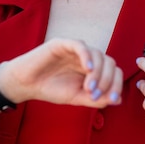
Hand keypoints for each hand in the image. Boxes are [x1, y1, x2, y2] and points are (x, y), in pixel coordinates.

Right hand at [0, 38, 123, 107]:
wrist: (26, 85)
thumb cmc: (51, 89)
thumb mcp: (77, 98)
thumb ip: (96, 98)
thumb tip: (117, 100)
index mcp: (93, 69)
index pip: (113, 71)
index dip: (117, 84)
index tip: (113, 99)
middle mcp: (87, 57)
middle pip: (109, 62)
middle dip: (107, 80)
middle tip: (95, 95)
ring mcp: (76, 49)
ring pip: (98, 54)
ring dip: (97, 74)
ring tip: (88, 89)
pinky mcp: (63, 43)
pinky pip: (80, 46)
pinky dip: (87, 57)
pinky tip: (88, 70)